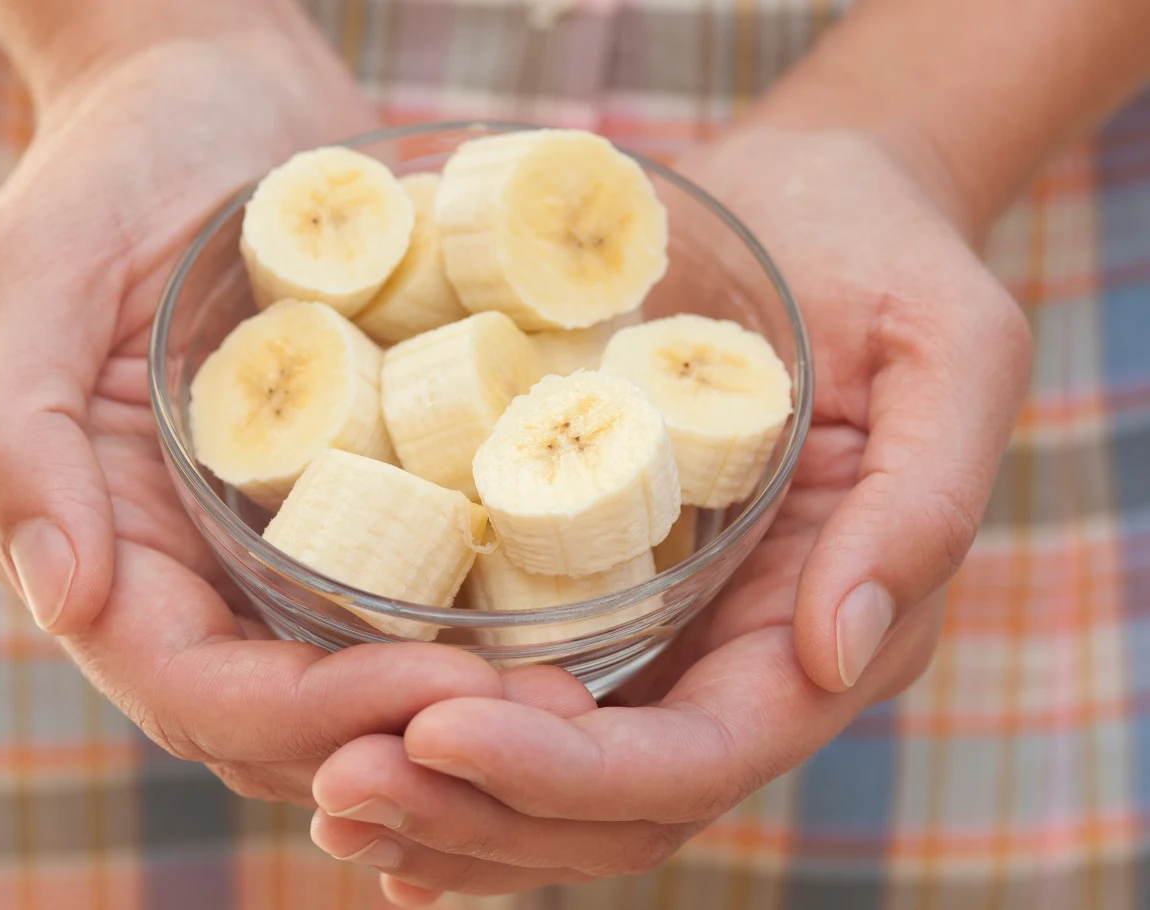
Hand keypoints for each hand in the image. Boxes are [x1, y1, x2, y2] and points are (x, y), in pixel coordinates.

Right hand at [0, 31, 502, 804]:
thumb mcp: (31, 275)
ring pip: (363, 672)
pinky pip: (419, 583)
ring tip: (577, 691)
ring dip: (464, 703)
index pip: (192, 689)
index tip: (433, 695)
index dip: (308, 718)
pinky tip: (575, 609)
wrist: (219, 94)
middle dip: (408, 731)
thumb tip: (64, 596)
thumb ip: (13, 432)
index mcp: (109, 543)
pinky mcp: (363, 488)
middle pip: (290, 715)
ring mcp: (285, 536)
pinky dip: (484, 618)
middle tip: (545, 715)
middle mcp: (199, 566)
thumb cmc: (109, 167)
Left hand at [305, 127, 1032, 901]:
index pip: (700, 756)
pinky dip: (437, 750)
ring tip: (326, 794)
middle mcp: (739, 661)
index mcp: (826, 629)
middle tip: (340, 790)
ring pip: (554, 785)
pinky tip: (342, 758)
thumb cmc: (886, 257)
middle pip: (612, 806)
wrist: (806, 208)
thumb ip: (922, 506)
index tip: (437, 731)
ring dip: (439, 807)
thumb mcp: (948, 351)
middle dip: (477, 815)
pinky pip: (517, 701)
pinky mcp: (593, 588)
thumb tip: (838, 652)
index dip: (572, 771)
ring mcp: (662, 635)